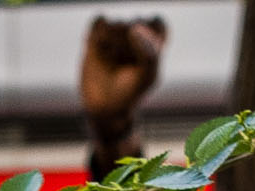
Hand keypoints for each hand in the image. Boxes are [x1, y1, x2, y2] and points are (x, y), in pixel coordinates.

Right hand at [79, 16, 166, 139]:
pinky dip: (98, 33)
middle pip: (135, 22)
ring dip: (112, 41)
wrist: (104, 107)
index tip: (144, 55)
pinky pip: (99, 20)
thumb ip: (148, 52)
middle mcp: (136, 34)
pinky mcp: (97, 35)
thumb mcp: (146, 77)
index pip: (157, 23)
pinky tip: (98, 48)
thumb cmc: (130, 93)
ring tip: (111, 57)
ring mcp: (116, 34)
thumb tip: (134, 27)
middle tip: (124, 61)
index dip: (149, 37)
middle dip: (128, 43)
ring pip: (116, 22)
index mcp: (154, 41)